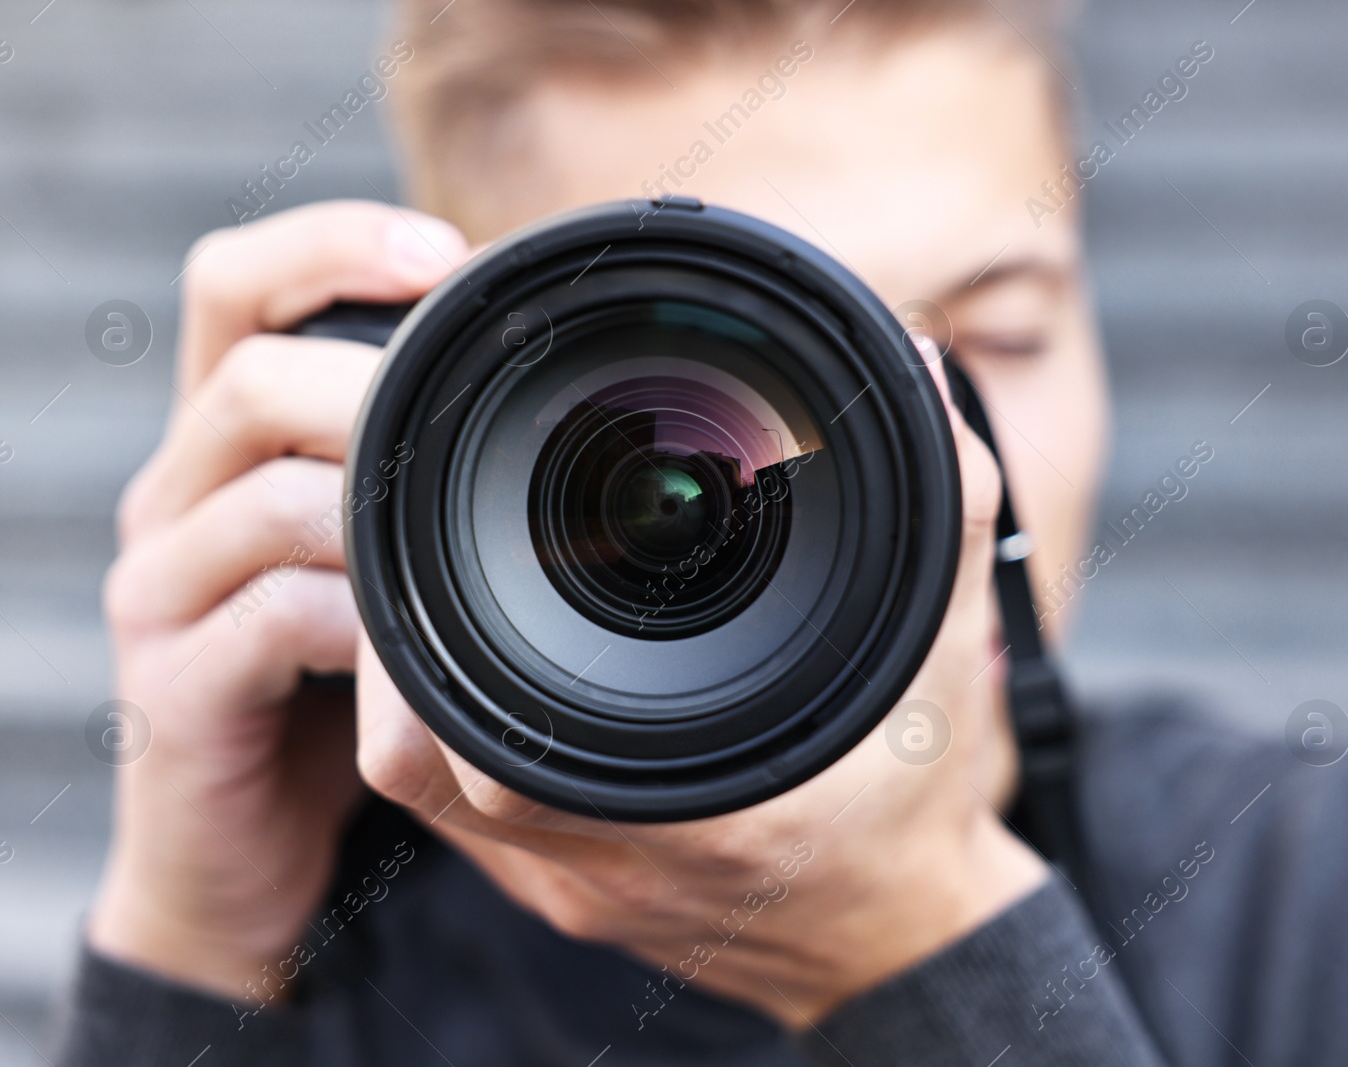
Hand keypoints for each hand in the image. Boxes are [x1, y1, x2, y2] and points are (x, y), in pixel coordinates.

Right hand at [87, 201, 467, 998]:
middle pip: (252, 375)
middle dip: (383, 389)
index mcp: (223, 441)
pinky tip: (419, 652)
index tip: (447, 255)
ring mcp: (160, 589)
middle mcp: (174, 495)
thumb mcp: (374, 554)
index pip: (236, 284)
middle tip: (484, 421)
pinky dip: (367, 624)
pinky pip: (276, 616)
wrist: (251, 842)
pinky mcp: (173, 685)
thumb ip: (410, 471)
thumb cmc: (336, 678)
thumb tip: (546, 381)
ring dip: (390, 518)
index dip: (329, 244)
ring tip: (470, 548)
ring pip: (271, 495)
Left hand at [356, 337, 1046, 1025]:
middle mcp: (617, 859)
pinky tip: (481, 663)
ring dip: (409, 684)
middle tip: (413, 535)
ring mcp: (576, 886)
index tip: (437, 533)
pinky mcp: (560, 897)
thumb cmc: (917, 801)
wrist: (897, 936)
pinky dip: (444, 728)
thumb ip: (941, 501)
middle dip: (398, 637)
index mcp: (709, 806)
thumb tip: (911, 365)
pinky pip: (455, 816)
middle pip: (426, 763)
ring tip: (443, 588)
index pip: (500, 743)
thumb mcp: (948, 643)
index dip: (430, 636)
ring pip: (426, 792)